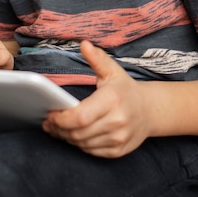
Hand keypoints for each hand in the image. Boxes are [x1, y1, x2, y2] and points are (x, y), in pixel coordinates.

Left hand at [42, 41, 151, 157]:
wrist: (149, 110)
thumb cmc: (125, 89)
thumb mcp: (112, 70)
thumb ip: (96, 58)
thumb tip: (84, 44)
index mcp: (112, 100)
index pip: (80, 117)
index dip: (61, 119)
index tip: (50, 113)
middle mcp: (117, 122)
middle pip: (78, 133)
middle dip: (59, 129)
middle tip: (48, 123)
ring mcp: (119, 139)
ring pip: (83, 144)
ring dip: (66, 138)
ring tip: (56, 129)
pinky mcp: (119, 151)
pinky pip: (92, 152)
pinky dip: (79, 145)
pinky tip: (72, 136)